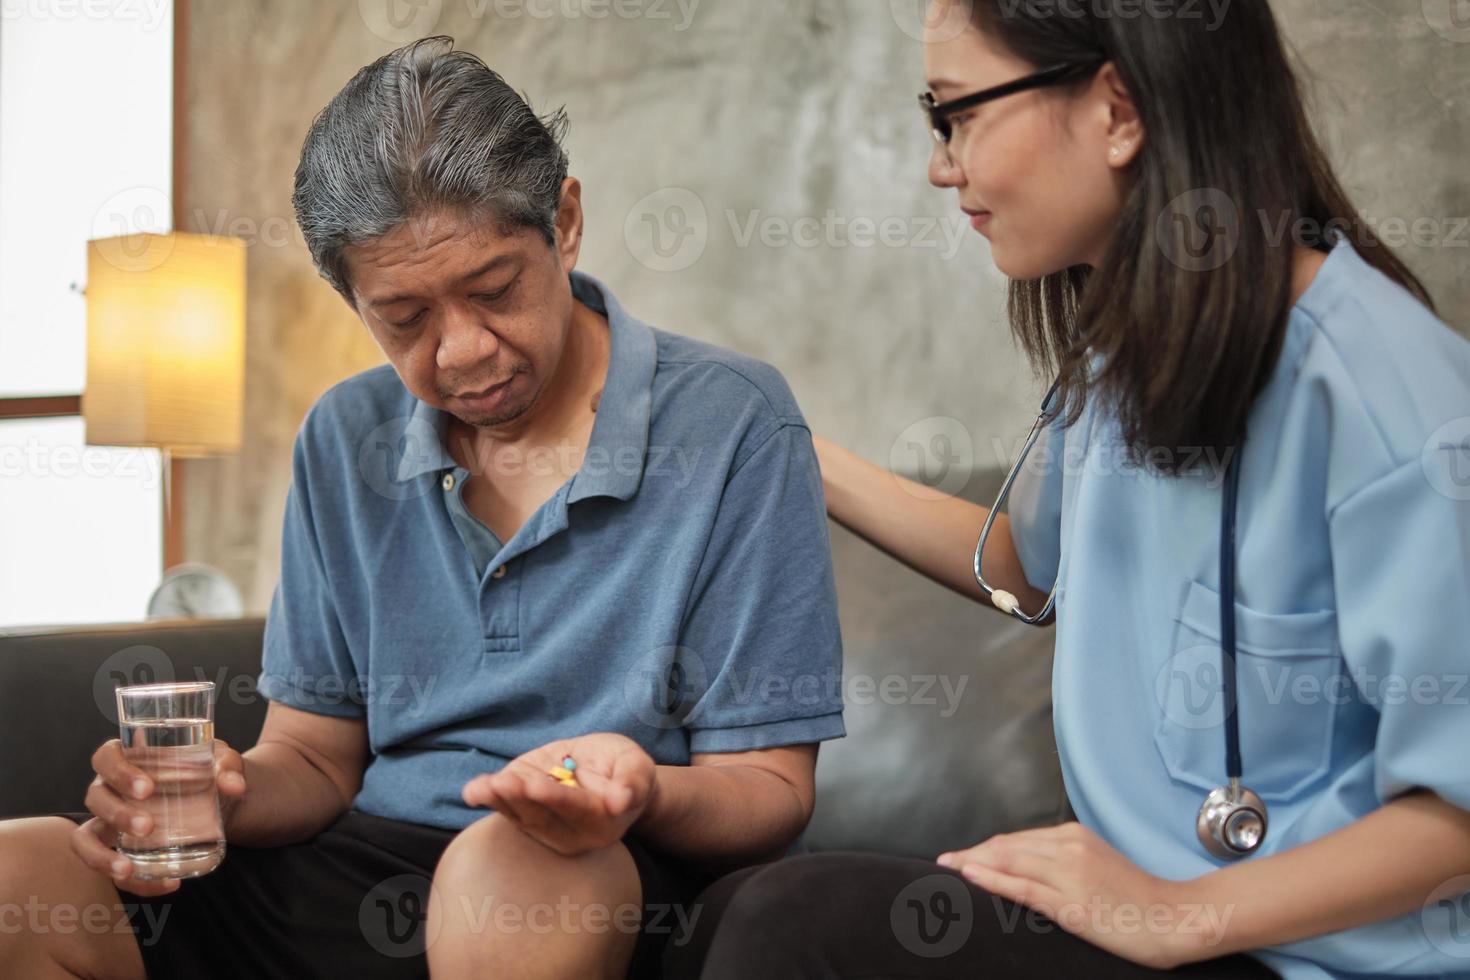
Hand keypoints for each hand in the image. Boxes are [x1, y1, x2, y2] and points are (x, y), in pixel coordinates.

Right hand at [71, 737, 246, 896]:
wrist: (219, 800)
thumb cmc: (209, 771)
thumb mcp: (221, 762)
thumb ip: (229, 767)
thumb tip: (234, 785)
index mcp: (129, 758)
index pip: (106, 757)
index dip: (118, 772)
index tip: (146, 789)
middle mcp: (110, 788)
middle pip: (95, 797)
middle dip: (117, 814)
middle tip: (148, 827)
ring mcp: (107, 821)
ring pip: (86, 838)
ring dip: (101, 856)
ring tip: (128, 869)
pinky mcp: (118, 850)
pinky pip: (113, 868)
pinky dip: (135, 882)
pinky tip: (166, 883)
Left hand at [462, 733, 656, 856]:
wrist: (606, 774)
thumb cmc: (624, 769)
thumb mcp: (637, 766)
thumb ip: (633, 781)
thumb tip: (621, 800)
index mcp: (603, 823)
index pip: (577, 810)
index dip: (556, 798)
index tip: (537, 786)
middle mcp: (572, 834)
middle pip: (543, 817)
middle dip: (522, 798)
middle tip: (506, 781)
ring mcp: (546, 828)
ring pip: (521, 816)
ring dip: (501, 801)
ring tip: (485, 786)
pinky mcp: (526, 815)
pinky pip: (507, 811)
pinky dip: (488, 800)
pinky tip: (473, 791)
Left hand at [937, 822, 1218, 968]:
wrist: (1174, 918)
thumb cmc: (1137, 898)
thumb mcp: (1096, 865)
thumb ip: (1062, 859)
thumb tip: (1027, 863)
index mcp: (1073, 835)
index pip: (1015, 839)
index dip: (984, 848)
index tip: (960, 856)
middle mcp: (1068, 846)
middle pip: (1005, 846)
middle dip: (972, 854)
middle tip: (943, 863)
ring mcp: (1069, 872)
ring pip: (1009, 861)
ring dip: (973, 864)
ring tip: (947, 869)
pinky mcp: (1072, 902)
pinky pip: (1023, 887)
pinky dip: (993, 879)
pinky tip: (970, 875)